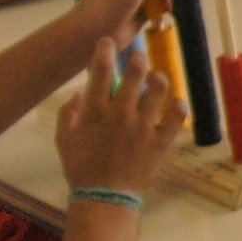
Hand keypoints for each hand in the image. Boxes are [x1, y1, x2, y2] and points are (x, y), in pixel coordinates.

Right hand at [54, 38, 186, 193]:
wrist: (104, 198)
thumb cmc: (81, 168)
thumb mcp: (63, 139)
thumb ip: (68, 112)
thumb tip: (81, 92)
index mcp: (95, 111)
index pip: (100, 70)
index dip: (104, 50)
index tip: (108, 42)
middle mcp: (121, 114)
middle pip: (135, 73)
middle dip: (137, 59)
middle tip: (137, 59)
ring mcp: (143, 127)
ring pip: (158, 90)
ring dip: (158, 79)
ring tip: (156, 78)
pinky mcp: (160, 141)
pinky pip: (177, 118)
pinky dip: (178, 107)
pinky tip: (175, 103)